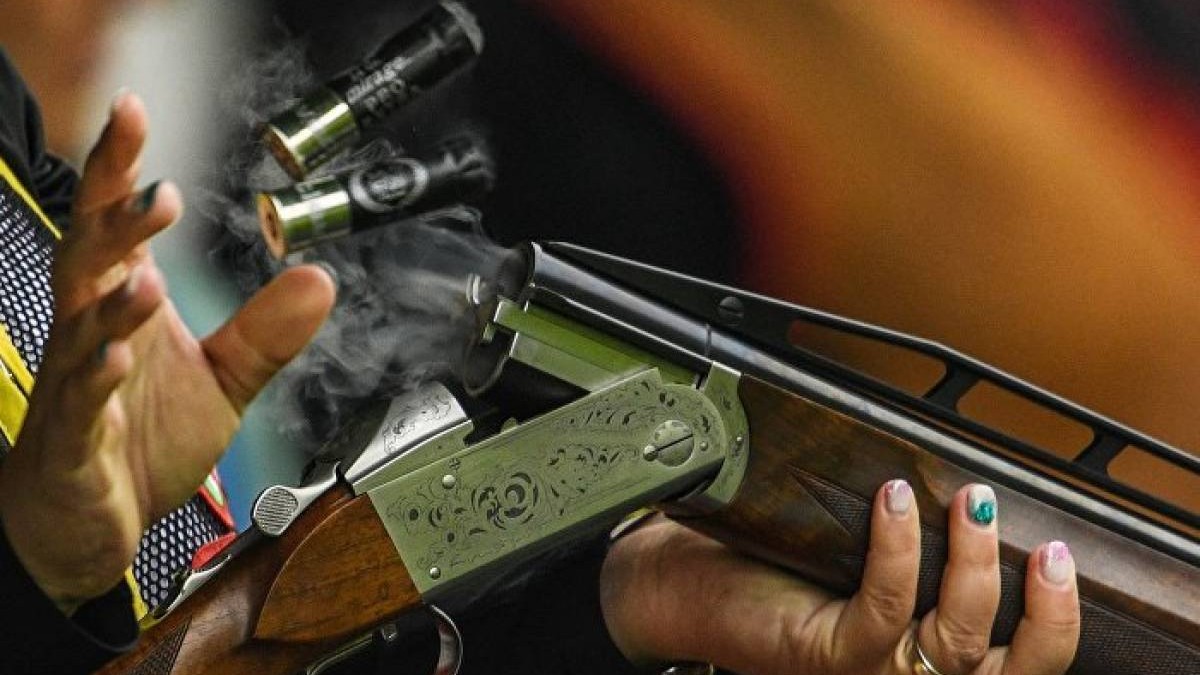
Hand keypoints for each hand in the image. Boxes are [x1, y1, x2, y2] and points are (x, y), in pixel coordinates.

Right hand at [0, 92, 334, 612]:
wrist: (89, 519)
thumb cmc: (136, 439)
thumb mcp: (220, 380)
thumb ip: (264, 332)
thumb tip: (319, 280)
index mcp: (122, 306)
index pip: (115, 224)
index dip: (118, 168)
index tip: (133, 112)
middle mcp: (90, 333)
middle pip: (88, 260)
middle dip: (116, 222)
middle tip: (157, 193)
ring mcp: (73, 384)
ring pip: (80, 331)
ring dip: (113, 304)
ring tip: (145, 278)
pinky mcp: (71, 441)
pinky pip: (78, 405)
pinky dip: (93, 381)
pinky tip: (114, 363)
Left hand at [601, 482, 1079, 674]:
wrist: (683, 590)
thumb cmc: (768, 572)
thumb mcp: (857, 566)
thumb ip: (914, 552)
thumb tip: (967, 490)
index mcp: (919, 665)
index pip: (1011, 666)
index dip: (1053, 624)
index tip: (1061, 560)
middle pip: (1006, 672)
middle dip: (1044, 615)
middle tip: (1049, 550)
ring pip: (952, 641)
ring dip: (973, 565)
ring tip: (971, 502)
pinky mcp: (826, 657)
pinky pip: (882, 610)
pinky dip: (897, 551)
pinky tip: (895, 501)